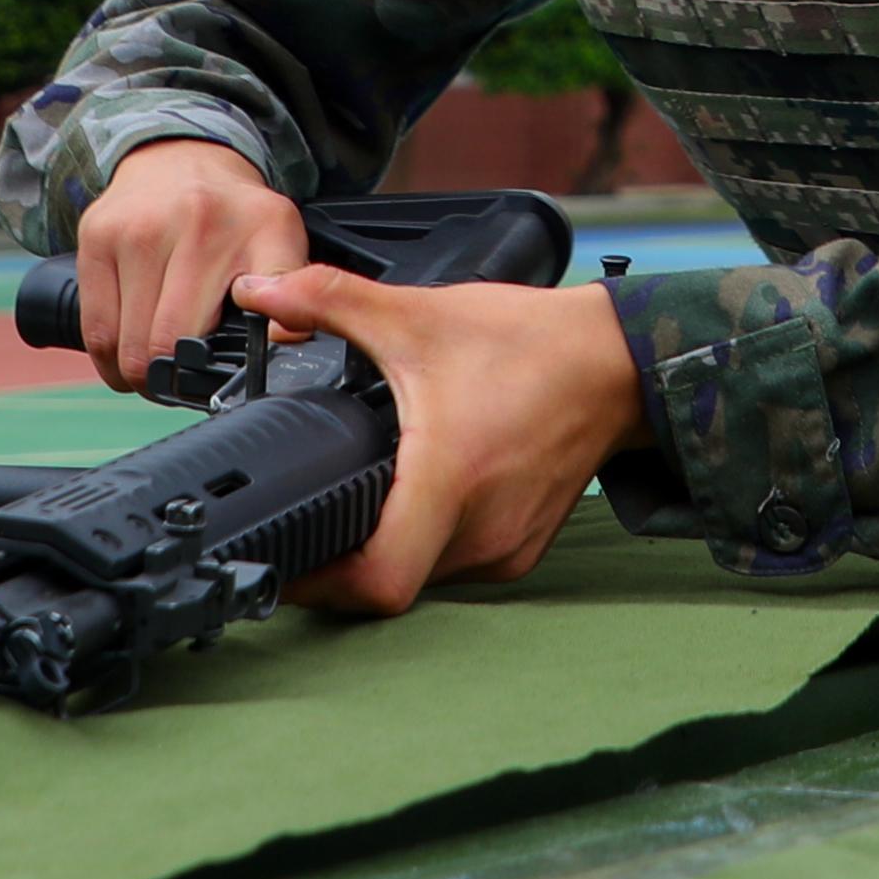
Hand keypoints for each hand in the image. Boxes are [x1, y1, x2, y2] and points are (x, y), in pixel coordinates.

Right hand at [73, 138, 304, 391]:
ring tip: (158, 367)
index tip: (221, 381)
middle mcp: (188, 223)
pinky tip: (126, 356)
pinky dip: (108, 359)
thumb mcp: (281, 241)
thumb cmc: (233, 216)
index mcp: (245, 231)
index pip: (233, 326)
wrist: (181, 156)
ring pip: (125, 345)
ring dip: (138, 374)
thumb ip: (292, 290)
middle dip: (172, 380)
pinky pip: (94, 329)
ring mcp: (133, 230)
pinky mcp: (96, 237)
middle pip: (165, 346)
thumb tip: (283, 346)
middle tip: (183, 382)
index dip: (220, 370)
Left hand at [231, 264, 648, 616]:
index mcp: (449, 482)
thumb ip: (329, 301)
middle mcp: (481, 531)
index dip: (318, 586)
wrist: (617, 363)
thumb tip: (262, 292)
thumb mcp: (418, 315)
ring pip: (422, 578)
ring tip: (358, 504)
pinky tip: (414, 500)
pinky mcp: (522, 549)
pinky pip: (455, 566)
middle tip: (305, 520)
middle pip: (388, 583)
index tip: (284, 559)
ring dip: (385, 550)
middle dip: (341, 559)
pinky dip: (425, 542)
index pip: (377, 583)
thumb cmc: (530, 345)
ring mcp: (505, 547)